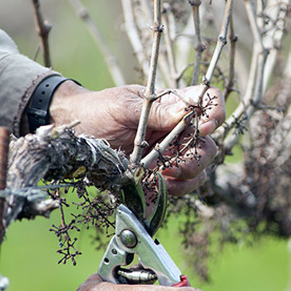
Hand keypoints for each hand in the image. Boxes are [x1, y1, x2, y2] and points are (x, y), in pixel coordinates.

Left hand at [49, 82, 224, 195]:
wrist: (76, 134)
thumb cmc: (99, 111)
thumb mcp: (124, 107)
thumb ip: (156, 111)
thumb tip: (186, 111)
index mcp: (172, 104)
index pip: (207, 100)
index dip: (215, 112)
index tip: (205, 127)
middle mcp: (177, 129)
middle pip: (207, 142)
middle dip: (198, 157)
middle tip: (175, 166)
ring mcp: (170, 152)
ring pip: (198, 167)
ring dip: (188, 176)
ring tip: (164, 178)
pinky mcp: (160, 173)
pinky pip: (181, 185)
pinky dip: (174, 189)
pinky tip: (158, 187)